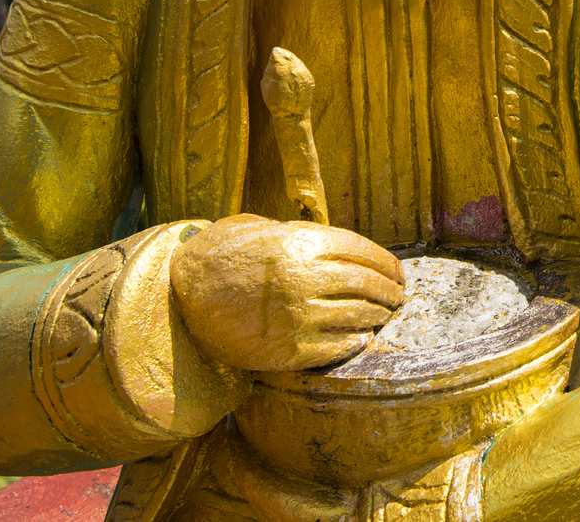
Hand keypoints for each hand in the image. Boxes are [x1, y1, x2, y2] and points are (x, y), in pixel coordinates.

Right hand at [170, 215, 405, 373]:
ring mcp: (297, 315)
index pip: (364, 251)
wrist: (180, 292)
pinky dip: (354, 342)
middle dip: (389, 291)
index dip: (388, 263)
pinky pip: (335, 347)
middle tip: (398, 297)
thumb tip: (351, 252)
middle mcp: (304, 277)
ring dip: (377, 316)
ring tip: (383, 316)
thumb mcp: (267, 230)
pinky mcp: (287, 349)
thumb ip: (307, 236)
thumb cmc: (226, 255)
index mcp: (302, 242)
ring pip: (357, 316)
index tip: (399, 273)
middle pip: (367, 284)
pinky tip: (361, 338)